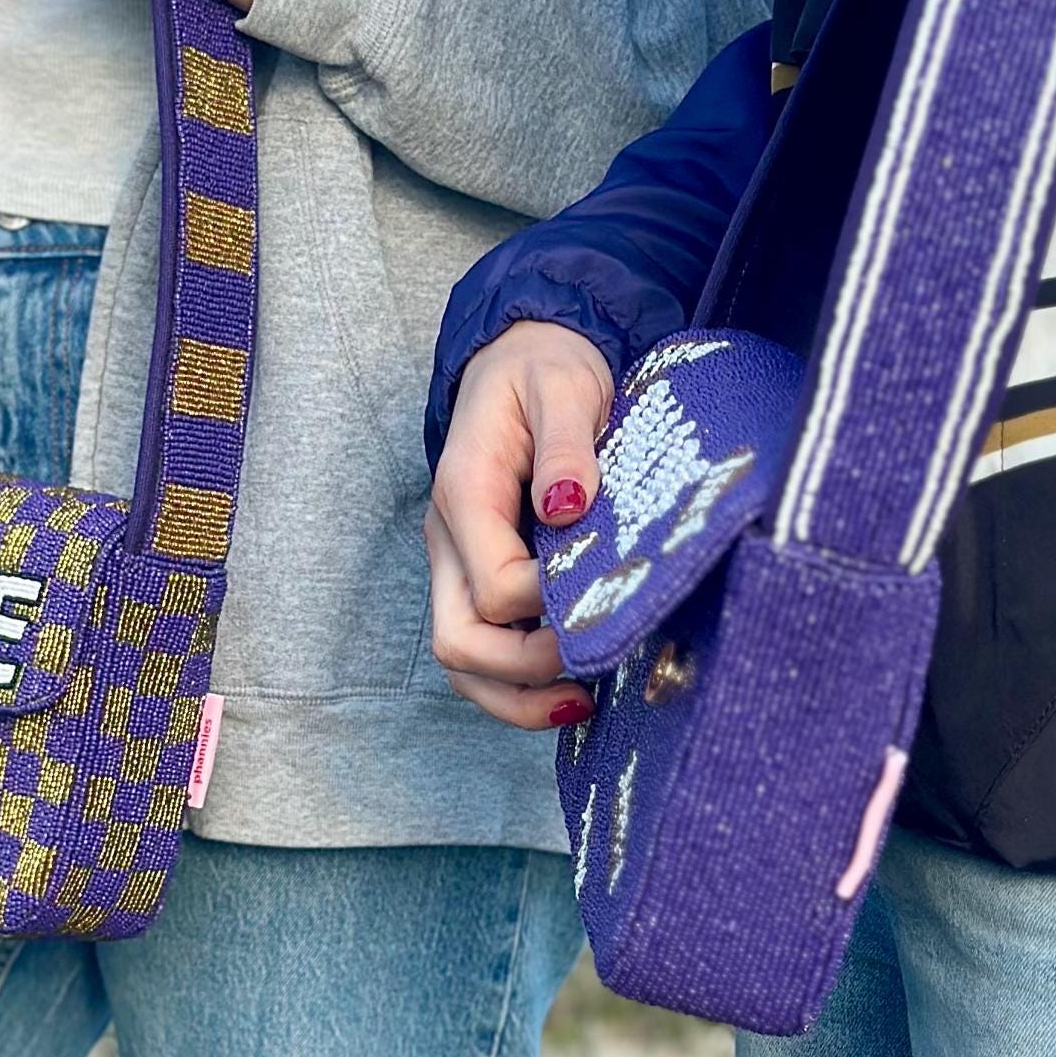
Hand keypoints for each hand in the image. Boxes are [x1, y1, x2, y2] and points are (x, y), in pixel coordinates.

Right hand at [427, 322, 615, 730]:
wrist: (522, 353)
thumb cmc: (545, 368)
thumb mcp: (564, 385)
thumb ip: (566, 446)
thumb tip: (568, 507)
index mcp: (465, 494)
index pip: (493, 587)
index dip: (547, 609)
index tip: (606, 600)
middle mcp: (449, 538)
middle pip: (457, 641)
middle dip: (524, 672)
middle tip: (592, 671)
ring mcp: (459, 563)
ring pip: (461, 661)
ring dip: (516, 696)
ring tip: (583, 703)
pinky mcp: (480, 575)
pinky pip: (484, 649)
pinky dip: (520, 684)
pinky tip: (573, 687)